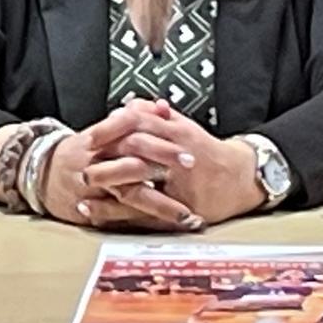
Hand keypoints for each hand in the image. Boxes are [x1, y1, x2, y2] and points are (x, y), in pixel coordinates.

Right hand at [41, 104, 203, 230]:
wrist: (42, 174)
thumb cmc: (80, 152)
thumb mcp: (103, 131)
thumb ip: (133, 118)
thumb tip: (162, 106)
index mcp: (100, 139)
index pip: (131, 131)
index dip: (158, 135)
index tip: (185, 139)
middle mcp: (96, 162)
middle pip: (131, 159)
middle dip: (162, 162)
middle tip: (191, 163)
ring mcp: (94, 188)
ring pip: (129, 194)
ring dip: (160, 203)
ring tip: (187, 210)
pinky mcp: (92, 210)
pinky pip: (122, 218)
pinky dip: (147, 223)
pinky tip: (170, 226)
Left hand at [94, 98, 264, 226]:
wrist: (242, 177)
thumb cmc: (206, 151)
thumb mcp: (183, 127)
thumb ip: (155, 116)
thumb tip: (128, 105)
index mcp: (175, 134)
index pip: (137, 128)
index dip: (110, 133)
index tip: (88, 139)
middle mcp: (176, 159)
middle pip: (134, 159)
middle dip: (105, 164)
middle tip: (80, 168)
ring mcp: (180, 186)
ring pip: (139, 189)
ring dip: (109, 193)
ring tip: (83, 196)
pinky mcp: (181, 209)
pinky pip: (148, 213)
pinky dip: (125, 215)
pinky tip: (104, 216)